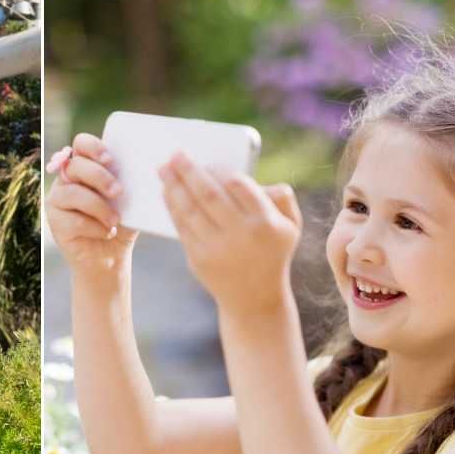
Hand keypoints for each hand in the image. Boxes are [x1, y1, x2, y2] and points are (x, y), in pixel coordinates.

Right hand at [45, 133, 139, 281]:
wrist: (111, 257)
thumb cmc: (122, 223)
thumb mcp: (131, 200)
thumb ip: (132, 182)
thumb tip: (151, 165)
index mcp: (86, 166)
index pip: (81, 144)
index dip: (93, 146)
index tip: (110, 159)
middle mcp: (67, 179)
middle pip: (75, 166)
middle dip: (99, 177)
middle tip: (119, 192)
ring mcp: (57, 200)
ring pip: (72, 193)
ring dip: (99, 207)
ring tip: (116, 220)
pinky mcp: (55, 222)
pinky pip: (73, 220)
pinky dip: (95, 227)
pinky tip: (107, 232)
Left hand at [158, 152, 302, 315]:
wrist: (255, 298)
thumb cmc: (272, 253)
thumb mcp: (291, 226)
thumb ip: (282, 198)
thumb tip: (262, 180)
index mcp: (265, 222)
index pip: (238, 185)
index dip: (220, 170)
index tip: (209, 162)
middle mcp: (241, 235)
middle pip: (209, 194)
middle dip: (189, 171)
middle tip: (175, 155)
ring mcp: (217, 248)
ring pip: (190, 210)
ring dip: (173, 187)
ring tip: (163, 169)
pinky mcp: (199, 259)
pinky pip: (182, 227)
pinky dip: (172, 207)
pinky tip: (167, 193)